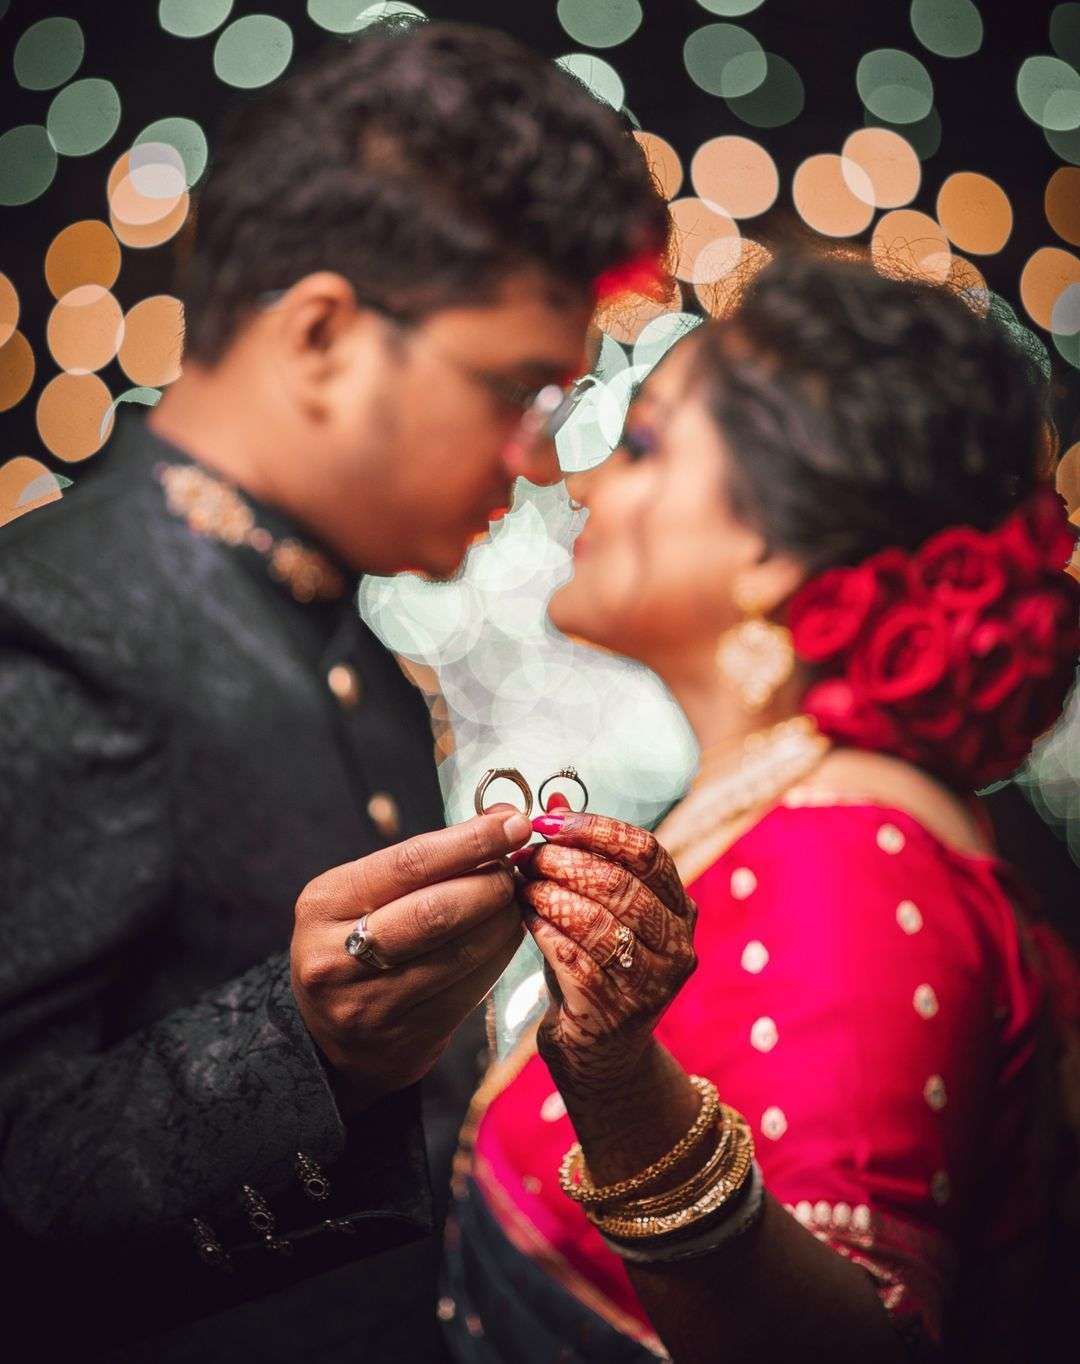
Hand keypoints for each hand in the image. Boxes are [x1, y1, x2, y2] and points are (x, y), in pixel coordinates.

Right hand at [291, 807, 531, 1106]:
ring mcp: (372, 1003)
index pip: (410, 862)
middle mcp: (338, 957)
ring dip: (503, 917)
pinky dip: (500, 952)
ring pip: (462, 952)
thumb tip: (501, 820)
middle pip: (437, 911)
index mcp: (325, 904)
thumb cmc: (354, 940)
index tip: (514, 823)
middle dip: (491, 883)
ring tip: (513, 897)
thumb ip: (426, 858)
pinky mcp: (409, 1036)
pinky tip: (505, 933)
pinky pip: (473, 987)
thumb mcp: (364, 891)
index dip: (471, 841)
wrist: (330, 1032)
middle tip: (515, 867)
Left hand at [514, 803, 696, 1107]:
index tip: (548, 822)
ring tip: (521, 886)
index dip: (596, 829)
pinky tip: (525, 921)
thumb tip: (552, 800)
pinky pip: (578, 963)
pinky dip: (547, 935)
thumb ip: (580, 858)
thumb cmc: (593, 968)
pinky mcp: (619, 1015)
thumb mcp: (594, 908)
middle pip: (621, 885)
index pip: (646, 851)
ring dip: (553, 897)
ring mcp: (653, 984)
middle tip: (526, 857)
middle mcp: (677, 944)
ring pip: (601, 924)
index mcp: (678, 908)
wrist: (600, 1054)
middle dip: (566, 863)